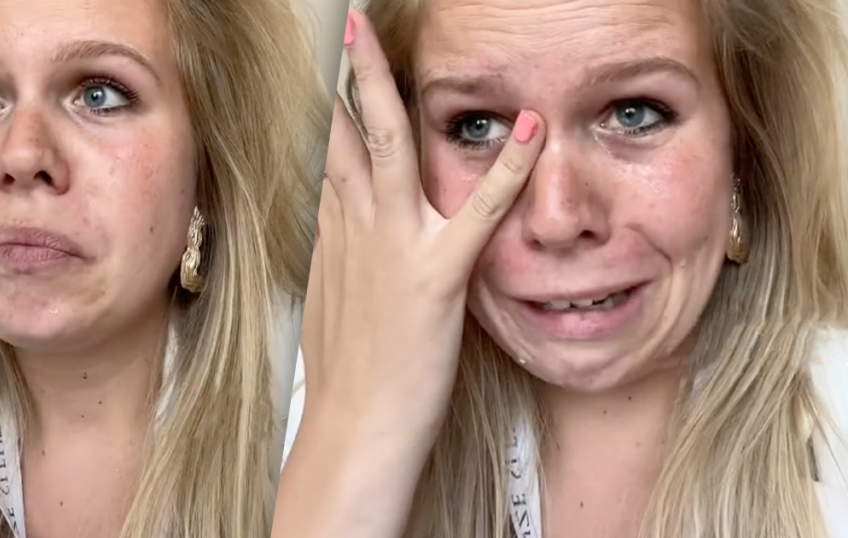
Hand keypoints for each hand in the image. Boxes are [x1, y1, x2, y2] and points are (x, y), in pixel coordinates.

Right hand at [274, 9, 544, 537]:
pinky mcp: (435, 277)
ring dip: (384, 90)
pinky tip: (532, 132)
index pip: (330, 155)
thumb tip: (335, 228)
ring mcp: (392, 249)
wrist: (356, 427)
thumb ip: (337, 256)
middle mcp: (356, 230)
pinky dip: (506, 170)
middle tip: (344, 29)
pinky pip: (477, 214)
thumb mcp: (331, 303)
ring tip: (377, 41)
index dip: (329, 108)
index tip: (328, 73)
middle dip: (345, 78)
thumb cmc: (349, 374)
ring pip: (388, 150)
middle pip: (345, 136)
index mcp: (336, 237)